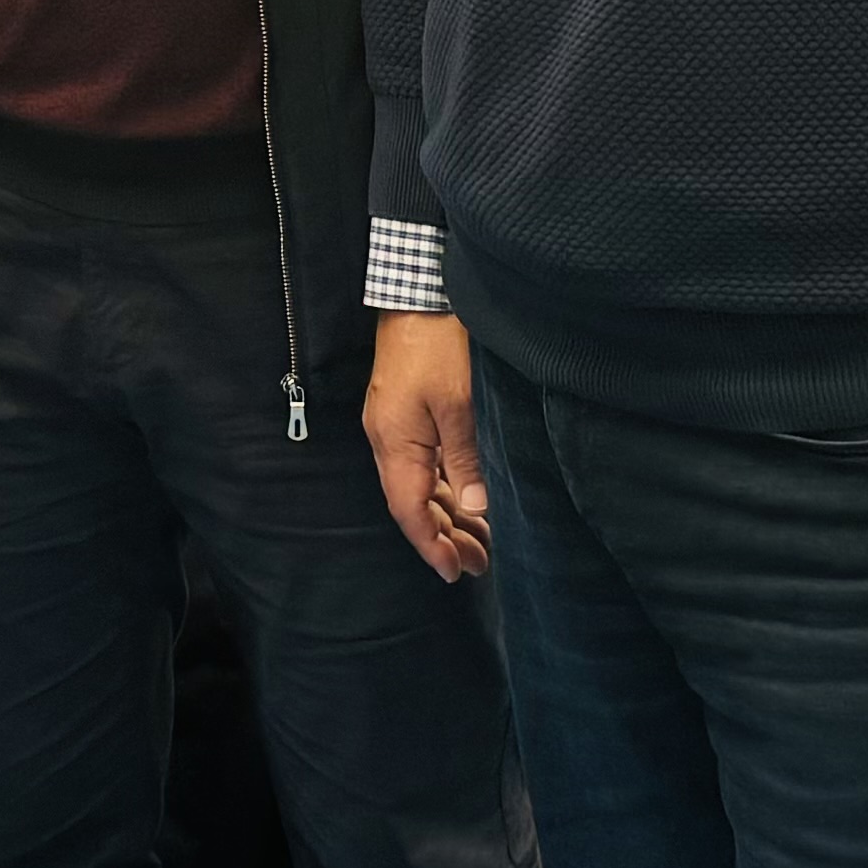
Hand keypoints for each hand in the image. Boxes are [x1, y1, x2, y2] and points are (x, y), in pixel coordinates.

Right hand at [361, 312, 491, 581]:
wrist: (417, 294)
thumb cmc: (437, 344)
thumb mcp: (459, 403)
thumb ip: (465, 458)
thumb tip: (475, 509)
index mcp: (394, 443)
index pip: (410, 511)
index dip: (432, 546)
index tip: (456, 573)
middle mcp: (387, 441)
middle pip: (413, 504)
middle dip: (445, 538)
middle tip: (479, 565)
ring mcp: (394, 428)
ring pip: (419, 487)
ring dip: (447, 516)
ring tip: (480, 542)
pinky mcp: (405, 415)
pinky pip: (422, 466)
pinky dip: (445, 489)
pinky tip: (466, 501)